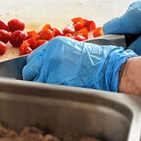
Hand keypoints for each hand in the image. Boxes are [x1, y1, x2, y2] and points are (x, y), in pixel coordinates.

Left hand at [22, 37, 136, 91]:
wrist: (110, 69)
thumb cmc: (98, 61)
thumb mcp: (74, 50)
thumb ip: (58, 56)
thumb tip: (46, 65)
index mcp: (54, 45)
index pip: (32, 58)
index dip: (35, 68)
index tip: (36, 73)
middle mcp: (50, 56)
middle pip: (29, 71)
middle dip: (33, 78)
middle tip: (41, 84)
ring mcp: (52, 70)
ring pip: (36, 83)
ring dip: (41, 88)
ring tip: (51, 91)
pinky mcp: (57, 83)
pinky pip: (46, 91)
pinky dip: (48, 95)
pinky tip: (57, 95)